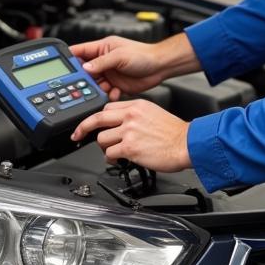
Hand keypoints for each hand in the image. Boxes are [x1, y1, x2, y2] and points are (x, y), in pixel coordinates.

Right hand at [70, 33, 200, 100]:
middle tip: (81, 85)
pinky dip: (106, 95)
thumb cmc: (144, 55)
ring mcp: (109, 74)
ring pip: (94, 84)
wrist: (160, 67)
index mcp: (102, 48)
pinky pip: (105, 93)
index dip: (69, 59)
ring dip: (95, 89)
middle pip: (84, 71)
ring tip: (100, 90)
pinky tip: (113, 93)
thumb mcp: (120, 56)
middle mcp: (103, 61)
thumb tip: (85, 68)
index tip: (61, 68)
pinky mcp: (115, 85)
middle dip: (82, 79)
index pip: (80, 52)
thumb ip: (101, 62)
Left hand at [71, 100, 191, 172]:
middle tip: (77, 135)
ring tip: (114, 152)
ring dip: (105, 148)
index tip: (90, 124)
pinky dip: (111, 159)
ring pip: (101, 139)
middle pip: (97, 119)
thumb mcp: (154, 113)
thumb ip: (135, 115)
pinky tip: (118, 159)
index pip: (107, 107)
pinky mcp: (130, 147)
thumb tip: (120, 123)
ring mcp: (129, 131)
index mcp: (136, 106)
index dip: (97, 118)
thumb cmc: (174, 133)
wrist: (187, 143)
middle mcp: (130, 116)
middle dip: (83, 128)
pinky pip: (109, 153)